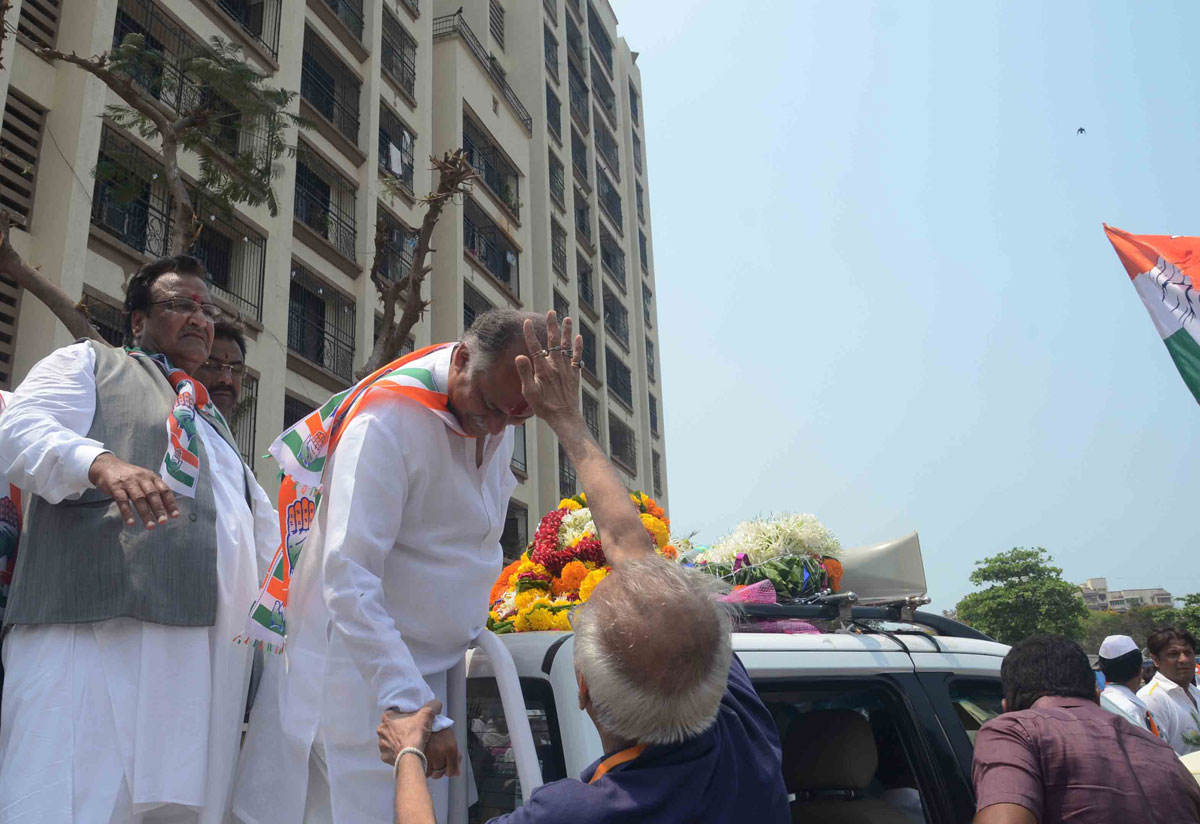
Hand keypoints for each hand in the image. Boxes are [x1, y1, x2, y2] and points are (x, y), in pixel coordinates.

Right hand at [88, 452, 178, 529]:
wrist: (106, 465)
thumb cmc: (130, 476)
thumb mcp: (145, 479)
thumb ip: (155, 491)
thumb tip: (168, 508)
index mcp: (152, 477)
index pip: (164, 490)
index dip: (170, 503)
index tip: (175, 515)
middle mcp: (142, 479)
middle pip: (152, 495)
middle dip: (159, 510)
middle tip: (163, 522)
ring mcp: (128, 483)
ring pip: (139, 499)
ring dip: (146, 514)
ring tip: (150, 526)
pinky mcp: (115, 488)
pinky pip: (122, 501)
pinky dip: (127, 513)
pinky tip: (131, 523)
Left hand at [377, 699, 441, 766]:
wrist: (411, 757)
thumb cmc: (415, 733)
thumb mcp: (427, 714)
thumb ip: (432, 705)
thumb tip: (437, 703)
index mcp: (387, 717)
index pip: (393, 712)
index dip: (402, 714)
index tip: (410, 717)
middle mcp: (381, 730)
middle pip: (390, 726)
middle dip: (398, 727)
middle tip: (410, 730)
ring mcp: (381, 744)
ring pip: (389, 739)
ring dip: (396, 740)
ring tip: (407, 741)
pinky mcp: (385, 756)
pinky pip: (390, 752)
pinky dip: (396, 751)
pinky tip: (404, 751)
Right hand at [423, 727, 460, 779]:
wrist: (430, 722)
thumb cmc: (443, 733)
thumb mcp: (453, 743)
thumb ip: (456, 758)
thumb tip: (456, 774)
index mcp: (451, 750)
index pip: (451, 771)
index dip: (450, 771)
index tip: (448, 768)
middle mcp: (439, 753)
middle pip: (439, 774)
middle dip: (440, 771)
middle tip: (439, 763)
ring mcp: (428, 754)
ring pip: (429, 773)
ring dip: (431, 770)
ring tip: (431, 761)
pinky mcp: (419, 754)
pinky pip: (422, 768)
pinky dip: (424, 767)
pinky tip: (426, 760)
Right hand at [514, 311, 583, 428]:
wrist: (564, 417)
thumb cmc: (544, 407)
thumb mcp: (529, 393)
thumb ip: (525, 374)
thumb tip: (520, 356)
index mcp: (543, 370)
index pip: (535, 347)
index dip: (530, 334)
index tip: (526, 322)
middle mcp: (556, 366)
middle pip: (553, 342)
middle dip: (552, 326)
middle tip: (551, 312)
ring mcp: (567, 369)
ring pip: (567, 346)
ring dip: (567, 332)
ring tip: (568, 318)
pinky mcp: (575, 374)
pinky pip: (577, 357)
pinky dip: (578, 347)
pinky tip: (579, 338)